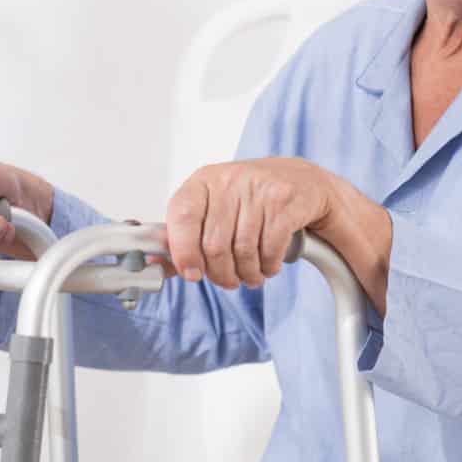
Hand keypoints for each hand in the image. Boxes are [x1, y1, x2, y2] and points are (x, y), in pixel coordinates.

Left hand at [162, 157, 336, 289]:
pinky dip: (267, 267)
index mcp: (204, 180)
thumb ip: (185, 236)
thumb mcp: (215, 208)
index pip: (182, 215)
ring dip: (246, 274)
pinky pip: (269, 248)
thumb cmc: (253, 199)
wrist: (305, 182)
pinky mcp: (285, 201)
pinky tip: (268, 266)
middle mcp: (230, 179)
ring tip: (250, 276)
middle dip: (221, 274)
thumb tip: (156, 264)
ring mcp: (259, 189)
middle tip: (228, 281)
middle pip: (214, 243)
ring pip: (243, 250)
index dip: (183, 251)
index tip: (191, 274)